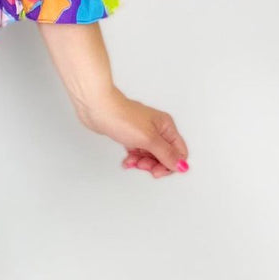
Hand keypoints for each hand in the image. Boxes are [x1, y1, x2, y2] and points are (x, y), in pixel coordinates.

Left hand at [75, 88, 189, 178]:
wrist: (97, 108)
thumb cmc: (121, 117)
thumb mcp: (148, 139)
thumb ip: (166, 154)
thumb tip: (182, 165)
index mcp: (166, 126)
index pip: (179, 152)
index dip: (171, 165)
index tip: (157, 171)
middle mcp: (157, 128)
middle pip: (165, 155)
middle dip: (155, 164)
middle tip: (143, 166)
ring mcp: (143, 132)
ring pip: (150, 155)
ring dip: (143, 163)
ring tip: (132, 162)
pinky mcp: (130, 135)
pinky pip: (138, 152)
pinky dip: (133, 159)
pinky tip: (127, 162)